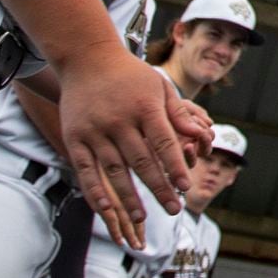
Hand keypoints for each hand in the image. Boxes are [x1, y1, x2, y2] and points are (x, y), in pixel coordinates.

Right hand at [60, 47, 200, 241]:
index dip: (175, 166)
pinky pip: (86, 170)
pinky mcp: (75, 138)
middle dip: (159, 187)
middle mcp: (119, 120)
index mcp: (144, 107)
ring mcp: (95, 130)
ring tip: (142, 218)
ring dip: (129, 196)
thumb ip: (178, 114)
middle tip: (173, 209)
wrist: (87, 58)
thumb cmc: (130, 75)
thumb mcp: (160, 87)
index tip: (186, 187)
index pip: (164, 143)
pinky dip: (96, 191)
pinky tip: (107, 210)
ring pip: (115, 170)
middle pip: (142, 161)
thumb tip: (202, 136)